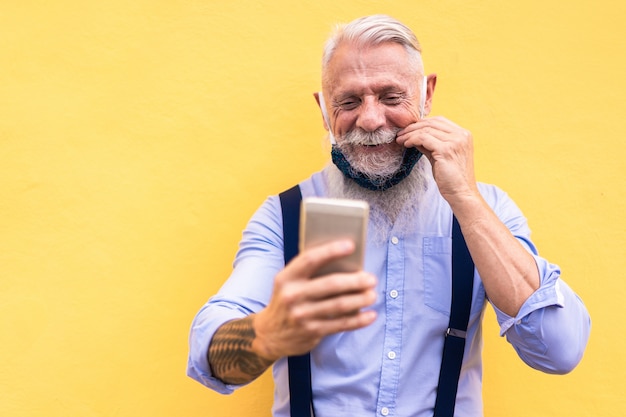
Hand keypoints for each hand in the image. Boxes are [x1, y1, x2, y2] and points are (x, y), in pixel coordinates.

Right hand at [252, 239, 377, 360]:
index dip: (331, 251)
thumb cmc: (286, 301)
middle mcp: (292, 295)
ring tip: (373, 295)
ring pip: (339, 305)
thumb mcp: (288, 283)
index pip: (309, 260)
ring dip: (360, 299)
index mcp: (286, 278)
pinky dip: (358, 320)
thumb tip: (345, 263)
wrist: (268, 334)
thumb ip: (309, 274)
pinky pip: (341, 324)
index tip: (351, 245)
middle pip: (331, 284)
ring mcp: (301, 315)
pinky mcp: (311, 332)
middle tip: (371, 279)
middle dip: (355, 281)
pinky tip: (370, 315)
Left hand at [396, 116, 478, 203]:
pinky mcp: (446, 150)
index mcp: (463, 134)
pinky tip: (406, 144)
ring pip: (426, 130)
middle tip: (400, 134)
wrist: (462, 193)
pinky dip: (412, 139)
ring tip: (400, 140)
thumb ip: (431, 144)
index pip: (439, 121)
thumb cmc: (451, 178)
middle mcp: (461, 135)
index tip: (408, 130)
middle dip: (413, 127)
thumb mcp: (440, 156)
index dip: (422, 123)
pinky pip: (423, 138)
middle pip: (431, 123)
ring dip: (409, 133)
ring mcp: (455, 141)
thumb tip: (414, 136)